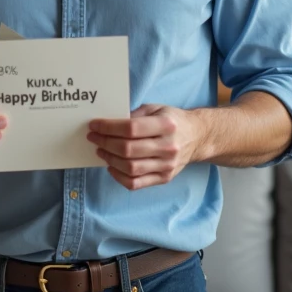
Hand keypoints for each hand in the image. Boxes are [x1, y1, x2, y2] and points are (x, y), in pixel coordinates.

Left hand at [87, 104, 206, 190]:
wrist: (197, 137)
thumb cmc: (172, 120)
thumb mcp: (156, 108)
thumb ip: (134, 115)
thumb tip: (107, 124)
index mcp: (166, 125)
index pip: (130, 128)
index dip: (108, 128)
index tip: (94, 125)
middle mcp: (168, 147)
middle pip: (128, 149)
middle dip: (105, 143)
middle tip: (93, 137)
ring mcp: (167, 165)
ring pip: (130, 168)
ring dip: (109, 160)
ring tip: (100, 150)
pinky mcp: (164, 178)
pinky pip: (136, 183)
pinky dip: (119, 177)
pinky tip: (111, 167)